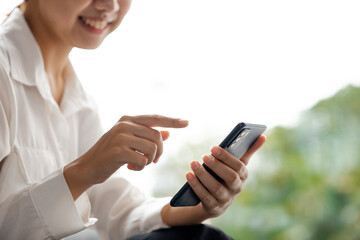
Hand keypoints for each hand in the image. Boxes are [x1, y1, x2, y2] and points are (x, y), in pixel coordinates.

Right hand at [64, 115, 187, 199]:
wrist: (88, 167)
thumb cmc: (111, 155)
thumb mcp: (129, 143)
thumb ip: (147, 137)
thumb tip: (167, 134)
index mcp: (127, 120)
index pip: (155, 118)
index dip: (172, 121)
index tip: (187, 122)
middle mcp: (124, 124)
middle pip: (157, 136)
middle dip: (159, 151)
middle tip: (152, 161)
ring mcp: (120, 136)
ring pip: (152, 148)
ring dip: (149, 160)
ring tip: (138, 163)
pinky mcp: (117, 151)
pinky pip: (143, 160)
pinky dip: (141, 167)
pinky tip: (130, 168)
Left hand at [186, 135, 265, 217]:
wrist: (216, 201)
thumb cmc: (226, 175)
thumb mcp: (236, 165)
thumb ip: (248, 151)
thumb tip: (262, 136)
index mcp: (243, 176)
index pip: (239, 166)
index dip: (226, 157)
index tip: (213, 148)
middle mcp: (237, 188)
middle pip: (230, 178)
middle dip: (216, 166)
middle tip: (204, 156)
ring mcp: (226, 199)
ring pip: (216, 188)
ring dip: (203, 175)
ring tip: (193, 163)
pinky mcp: (214, 207)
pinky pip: (205, 197)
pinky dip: (196, 186)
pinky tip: (189, 175)